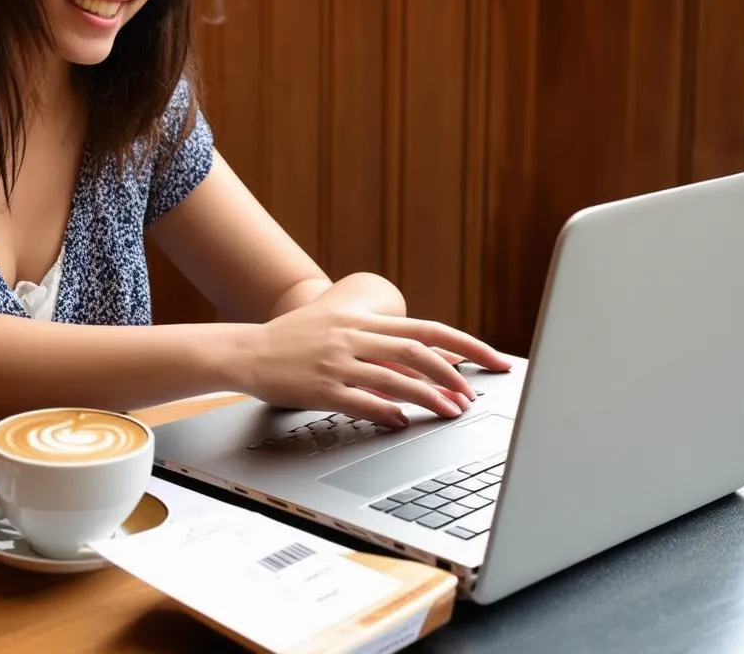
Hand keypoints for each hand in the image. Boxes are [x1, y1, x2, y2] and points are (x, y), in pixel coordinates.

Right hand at [243, 297, 511, 428]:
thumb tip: (423, 358)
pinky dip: (386, 413)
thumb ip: (376, 337)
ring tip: (452, 413)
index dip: (466, 344)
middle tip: (474, 395)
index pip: (427, 328)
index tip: (495, 358)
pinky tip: (402, 423)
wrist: (249, 351)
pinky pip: (360, 402)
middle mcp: (354, 335)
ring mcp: (337, 361)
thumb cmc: (295, 340)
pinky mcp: (321, 387)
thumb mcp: (337, 323)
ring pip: (395, 378)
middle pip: (417, 351)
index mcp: (362, 319)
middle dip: (453, 374)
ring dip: (429, 397)